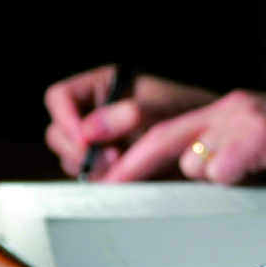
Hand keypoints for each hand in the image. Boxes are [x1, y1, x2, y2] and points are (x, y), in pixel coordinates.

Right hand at [44, 65, 216, 178]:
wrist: (207, 140)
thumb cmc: (189, 112)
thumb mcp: (164, 107)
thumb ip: (131, 113)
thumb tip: (90, 129)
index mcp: (101, 87)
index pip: (60, 97)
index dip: (64, 117)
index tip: (85, 139)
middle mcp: (93, 113)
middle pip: (58, 132)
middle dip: (78, 150)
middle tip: (111, 160)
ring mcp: (98, 142)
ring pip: (70, 157)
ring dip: (90, 167)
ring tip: (123, 166)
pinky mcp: (107, 165)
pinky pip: (89, 176)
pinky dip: (101, 180)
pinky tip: (124, 177)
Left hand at [99, 89, 265, 187]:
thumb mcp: (261, 146)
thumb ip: (226, 152)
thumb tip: (194, 170)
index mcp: (228, 110)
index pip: (167, 128)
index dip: (134, 151)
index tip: (108, 172)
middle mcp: (230, 107)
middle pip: (163, 135)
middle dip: (130, 163)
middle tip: (104, 185)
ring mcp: (245, 118)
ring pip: (196, 159)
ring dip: (210, 177)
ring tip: (252, 174)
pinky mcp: (261, 134)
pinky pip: (224, 168)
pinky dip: (235, 178)